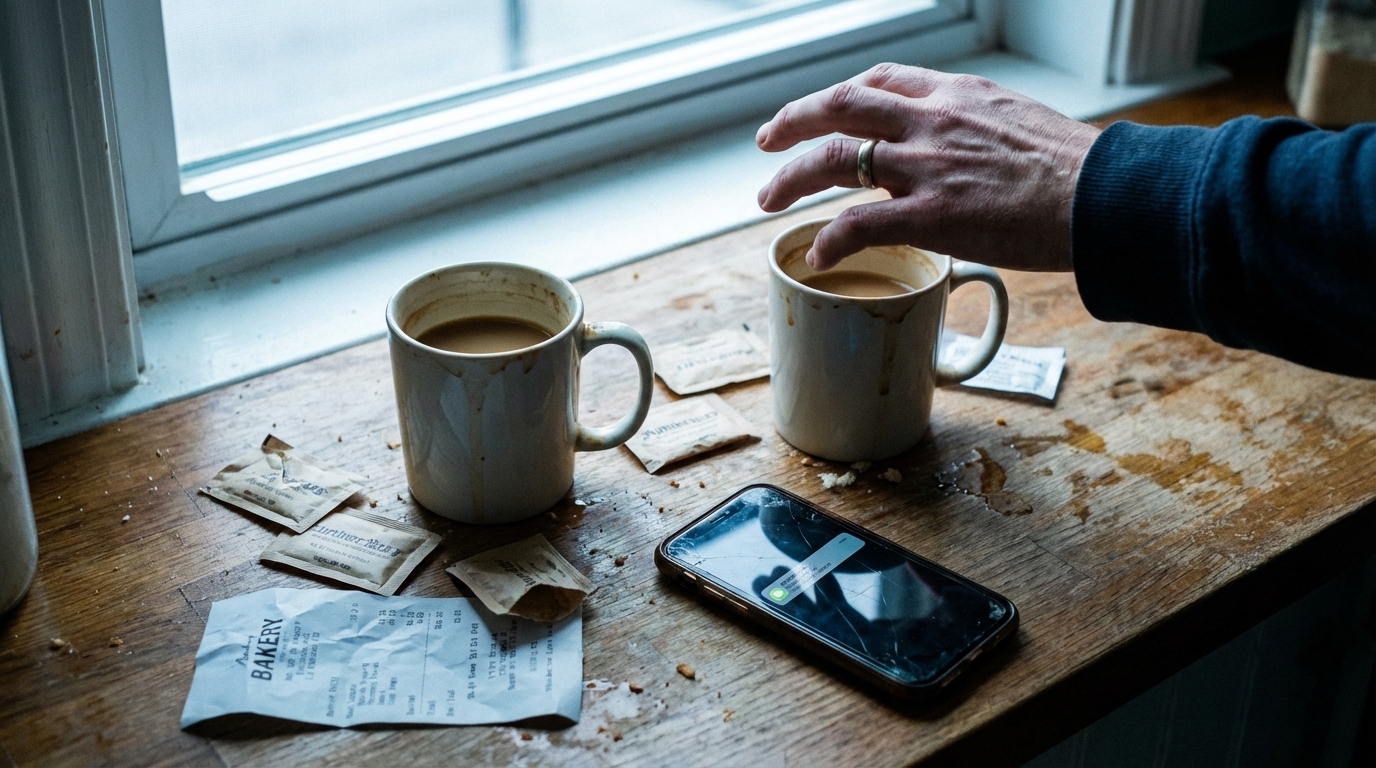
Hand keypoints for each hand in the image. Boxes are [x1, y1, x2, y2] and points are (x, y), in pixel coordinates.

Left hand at [756, 64, 1100, 271]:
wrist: (1108, 196)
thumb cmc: (1078, 170)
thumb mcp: (1019, 124)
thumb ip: (976, 132)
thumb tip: (964, 154)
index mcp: (956, 95)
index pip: (881, 80)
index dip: (841, 95)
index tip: (822, 110)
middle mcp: (932, 120)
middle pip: (839, 106)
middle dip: (793, 122)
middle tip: (766, 143)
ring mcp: (927, 166)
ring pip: (833, 159)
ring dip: (790, 179)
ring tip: (767, 200)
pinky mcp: (932, 216)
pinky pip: (859, 224)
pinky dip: (830, 239)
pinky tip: (818, 255)